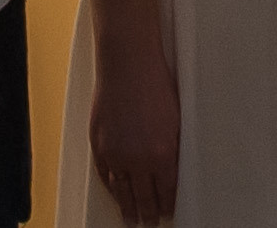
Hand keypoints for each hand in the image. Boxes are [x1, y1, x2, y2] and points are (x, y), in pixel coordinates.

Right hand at [90, 35, 179, 224]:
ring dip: (127, 207)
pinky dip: (110, 187)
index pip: (166, 192)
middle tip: (149, 223)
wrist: (127, 64)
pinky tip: (115, 193)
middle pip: (143, 198)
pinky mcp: (98, 144)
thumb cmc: (156, 85)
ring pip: (121, 191)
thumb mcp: (177, 120)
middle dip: (148, 213)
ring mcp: (115, 153)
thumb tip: (173, 171)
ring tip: (130, 219)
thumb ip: (174, 149)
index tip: (168, 213)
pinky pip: (104, 175)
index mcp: (162, 155)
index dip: (167, 206)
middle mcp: (137, 159)